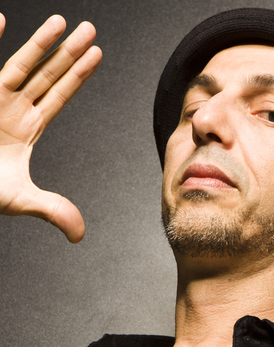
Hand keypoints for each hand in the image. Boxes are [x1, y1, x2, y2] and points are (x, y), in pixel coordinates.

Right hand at [0, 14, 101, 241]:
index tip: (97, 56)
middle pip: (47, 75)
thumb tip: (80, 234)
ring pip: (18, 65)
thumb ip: (51, 209)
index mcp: (27, 127)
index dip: (79, 77)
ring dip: (39, 43)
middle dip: (68, 53)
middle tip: (90, 30)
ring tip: (61, 21)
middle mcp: (11, 108)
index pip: (59, 96)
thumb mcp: (18, 199)